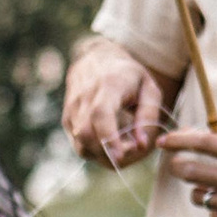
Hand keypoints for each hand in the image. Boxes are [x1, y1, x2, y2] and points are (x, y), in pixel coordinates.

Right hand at [62, 40, 174, 170]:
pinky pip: (79, 146)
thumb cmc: (129, 77)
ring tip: (122, 147)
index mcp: (107, 85)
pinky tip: (110, 144)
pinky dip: (95, 152)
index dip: (108, 138)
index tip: (120, 157)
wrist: (97, 60)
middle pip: (87, 134)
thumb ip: (148, 116)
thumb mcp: (150, 90)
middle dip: (109, 153)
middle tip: (131, 151)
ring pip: (81, 145)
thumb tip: (141, 145)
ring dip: (103, 155)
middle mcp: (84, 97)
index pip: (100, 114)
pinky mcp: (67, 120)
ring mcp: (72, 110)